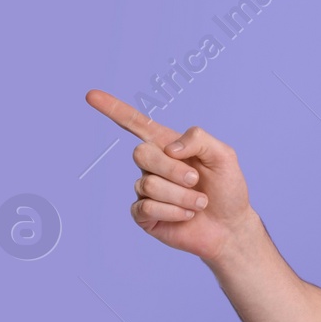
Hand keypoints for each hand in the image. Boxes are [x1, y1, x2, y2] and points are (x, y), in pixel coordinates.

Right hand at [84, 89, 256, 263]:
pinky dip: (174, 211)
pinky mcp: (144, 214)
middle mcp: (153, 165)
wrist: (230, 226)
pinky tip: (186, 215)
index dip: (113, 109)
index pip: (136, 124)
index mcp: (169, 145)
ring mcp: (146, 190)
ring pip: (150, 184)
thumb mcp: (224, 156)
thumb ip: (199, 139)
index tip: (91, 95)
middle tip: (196, 180)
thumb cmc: (227, 188)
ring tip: (200, 202)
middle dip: (172, 168)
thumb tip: (168, 148)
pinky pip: (147, 207)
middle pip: (141, 153)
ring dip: (182, 195)